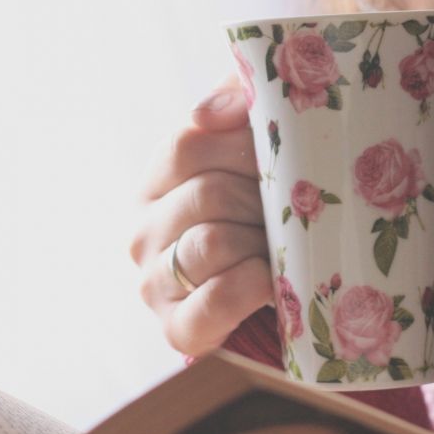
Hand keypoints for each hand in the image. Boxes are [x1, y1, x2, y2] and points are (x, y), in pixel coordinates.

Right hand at [131, 78, 270, 356]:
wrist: (280, 300)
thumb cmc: (269, 216)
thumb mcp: (258, 153)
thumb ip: (243, 104)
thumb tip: (213, 110)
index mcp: (157, 181)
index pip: (188, 144)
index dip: (245, 147)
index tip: (284, 156)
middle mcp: (142, 231)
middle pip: (208, 194)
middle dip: (262, 201)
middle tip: (291, 211)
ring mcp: (154, 283)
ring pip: (212, 243)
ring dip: (262, 243)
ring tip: (282, 247)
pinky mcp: (177, 329)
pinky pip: (217, 299)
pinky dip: (253, 287)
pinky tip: (272, 282)